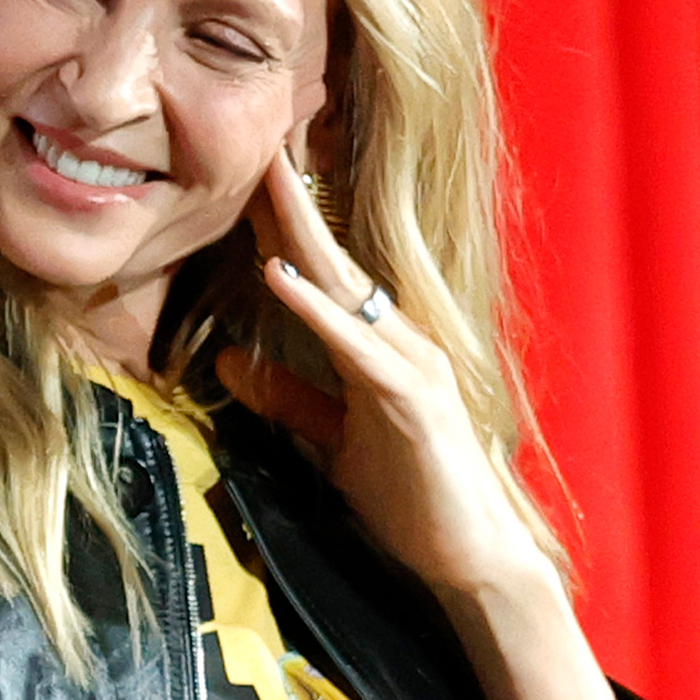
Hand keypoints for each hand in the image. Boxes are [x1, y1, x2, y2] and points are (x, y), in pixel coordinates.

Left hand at [221, 147, 549, 607]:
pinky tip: (279, 277)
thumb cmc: (411, 499)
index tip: (246, 174)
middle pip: (334, 260)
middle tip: (256, 139)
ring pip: (347, 288)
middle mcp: (400, 342)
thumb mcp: (331, 443)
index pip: (323, 274)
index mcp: (378, 348)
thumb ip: (288, 400)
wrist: (472, 560)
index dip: (284, 225)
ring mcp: (412, 366)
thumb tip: (226, 360)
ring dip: (302, 234)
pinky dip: (315, 310)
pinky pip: (356, 347)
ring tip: (265, 179)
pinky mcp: (415, 402)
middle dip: (293, 201)